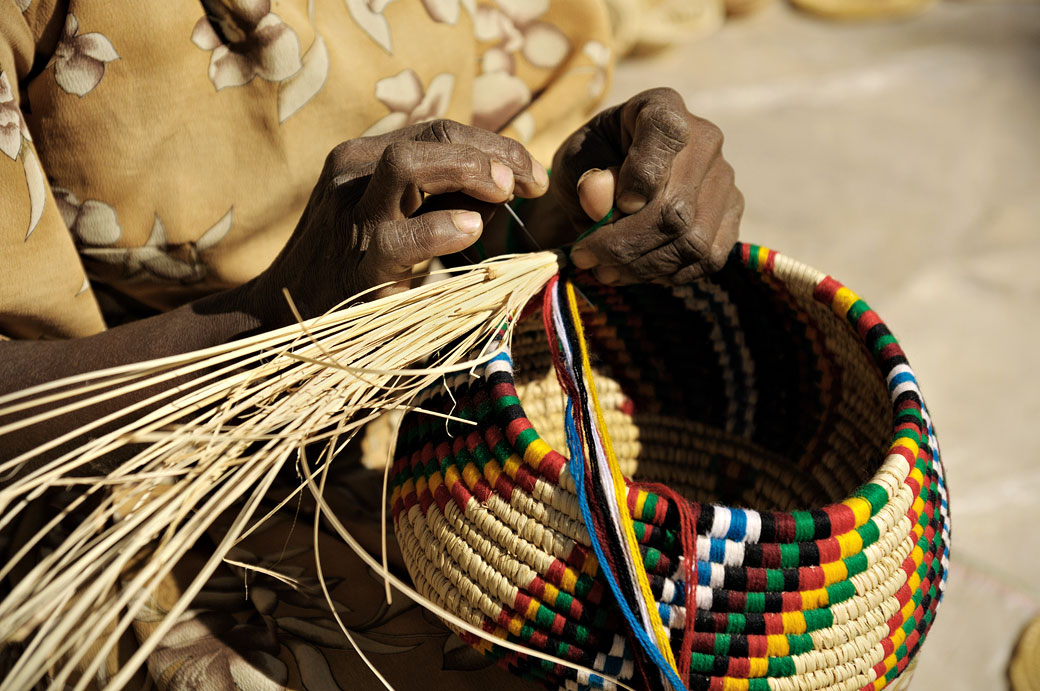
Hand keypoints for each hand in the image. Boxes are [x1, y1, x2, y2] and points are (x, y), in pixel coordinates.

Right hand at [248, 120, 548, 324]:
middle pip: (434, 135)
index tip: (532, 173)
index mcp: (366, 159)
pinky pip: (399, 236)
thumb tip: (504, 188)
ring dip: (468, 171)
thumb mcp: (395, 218)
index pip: (441, 130)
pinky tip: (471, 230)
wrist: (285, 314)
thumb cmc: (354, 267)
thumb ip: (441, 198)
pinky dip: (442, 228)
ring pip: (408, 164)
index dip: (495, 145)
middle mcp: (353, 173)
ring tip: (506, 191)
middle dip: (493, 152)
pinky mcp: (354, 262)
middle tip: (529, 181)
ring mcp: (350, 214)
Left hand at [550, 88, 742, 284]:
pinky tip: (637, 272)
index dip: (641, 176)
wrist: (610, 185)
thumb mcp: (575, 163)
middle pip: (675, 207)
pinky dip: (668, 273)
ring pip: (692, 241)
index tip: (616, 205)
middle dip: (625, 243)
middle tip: (587, 258)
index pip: (666, 134)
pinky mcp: (731, 216)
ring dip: (642, 266)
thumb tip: (599, 198)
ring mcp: (724, 179)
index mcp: (663, 107)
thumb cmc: (591, 165)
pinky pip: (708, 258)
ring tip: (605, 271)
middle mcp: (706, 139)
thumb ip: (585, 177)